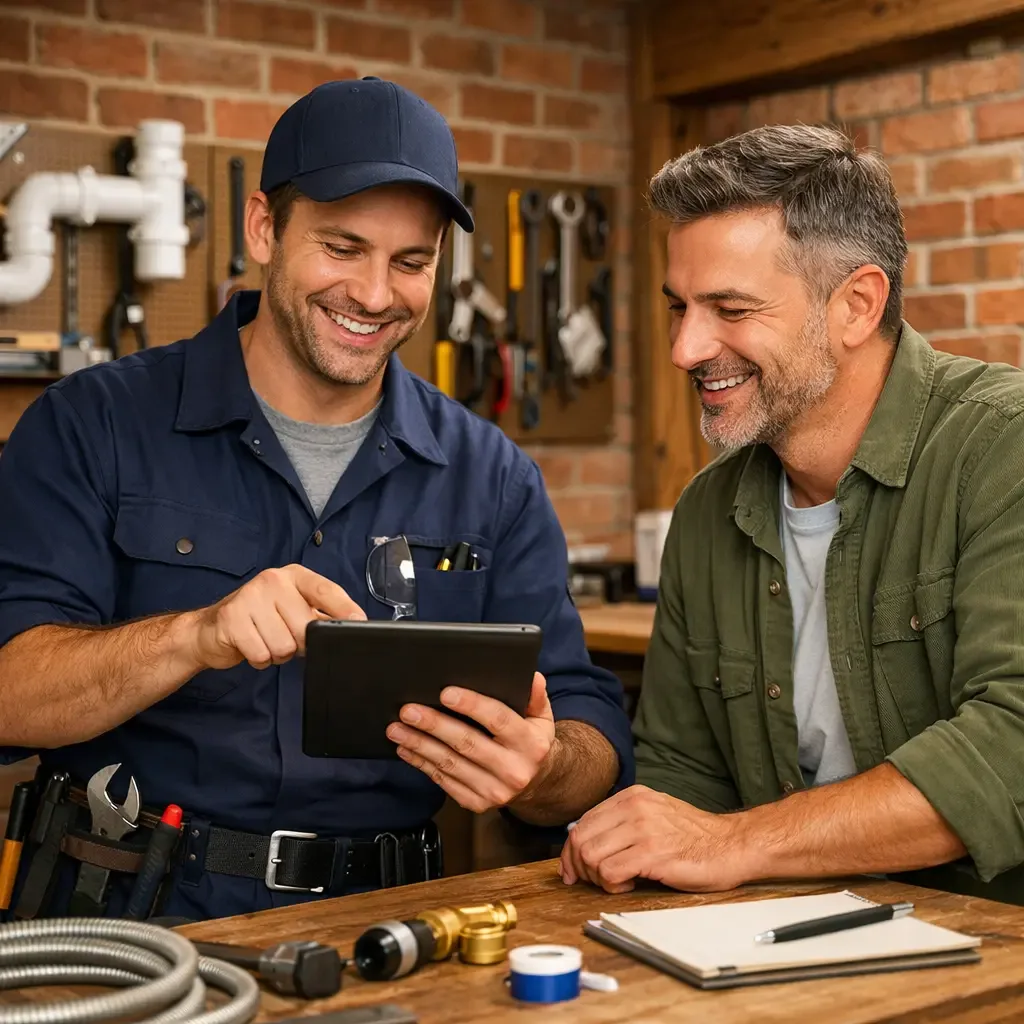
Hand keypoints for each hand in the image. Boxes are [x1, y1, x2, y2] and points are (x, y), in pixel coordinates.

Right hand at [188, 564, 365, 670]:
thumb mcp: (291, 609)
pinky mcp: (232, 618)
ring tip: (264, 640)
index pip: (326, 590)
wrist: (209, 630)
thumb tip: (352, 624)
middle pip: (306, 628)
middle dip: (298, 643)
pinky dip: (259, 659)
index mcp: (293, 576)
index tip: (359, 622)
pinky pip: (262, 654)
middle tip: (282, 636)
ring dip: (277, 653)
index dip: (345, 609)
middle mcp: (273, 580)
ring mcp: (250, 596)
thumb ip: (318, 614)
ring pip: (284, 646)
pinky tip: (250, 646)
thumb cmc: (258, 620)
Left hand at [387, 672, 555, 813]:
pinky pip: (444, 781)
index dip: (471, 705)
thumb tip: (531, 676)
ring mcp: (494, 791)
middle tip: (409, 711)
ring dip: (419, 745)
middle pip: (467, 743)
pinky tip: (406, 750)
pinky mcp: (477, 803)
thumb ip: (535, 696)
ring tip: (397, 729)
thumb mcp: (541, 717)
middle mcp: (513, 770)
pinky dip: (422, 764)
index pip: (498, 720)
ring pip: (450, 764)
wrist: (537, 785)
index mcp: (530, 744)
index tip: (445, 693)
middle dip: (434, 725)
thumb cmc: (531, 743)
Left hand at [560, 785, 747, 893]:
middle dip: (579, 867)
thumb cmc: (694, 837)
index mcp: (632, 797)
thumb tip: (585, 842)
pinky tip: (630, 886)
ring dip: (597, 878)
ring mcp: (643, 829)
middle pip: (581, 839)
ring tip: (617, 882)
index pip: (583, 822)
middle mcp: (634, 807)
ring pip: (591, 856)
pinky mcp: (653, 854)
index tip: (574, 870)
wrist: (732, 845)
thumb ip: (623, 822)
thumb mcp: (654, 815)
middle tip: (592, 882)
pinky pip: (610, 872)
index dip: (572, 851)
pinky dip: (612, 885)